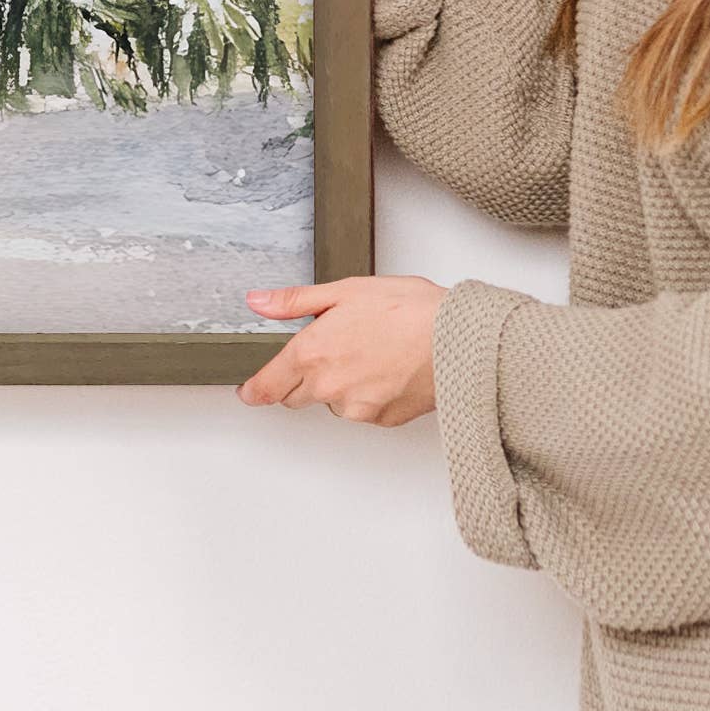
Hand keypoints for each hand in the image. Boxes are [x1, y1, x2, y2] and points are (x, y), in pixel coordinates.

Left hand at [237, 274, 444, 425]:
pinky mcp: (384, 420)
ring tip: (369, 354)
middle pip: (297, 397)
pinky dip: (369, 395)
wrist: (460, 339)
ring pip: (333, 404)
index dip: (254, 390)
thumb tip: (257, 302)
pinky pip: (364, 411)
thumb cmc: (409, 310)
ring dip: (339, 387)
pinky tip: (387, 370)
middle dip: (302, 380)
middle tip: (329, 353)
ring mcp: (358, 408)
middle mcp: (330, 388)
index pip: (267, 387)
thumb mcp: (344, 291)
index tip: (249, 391)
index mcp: (311, 355)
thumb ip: (294, 302)